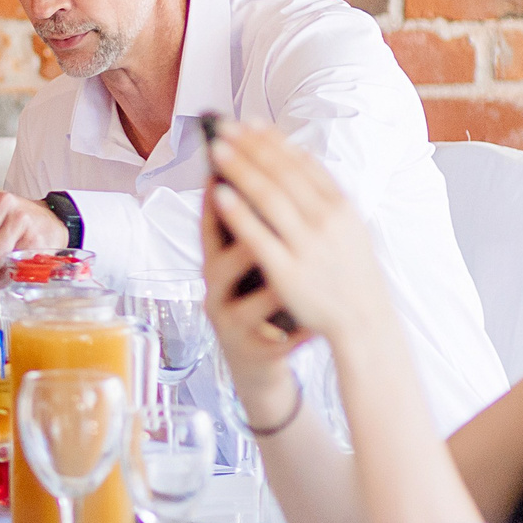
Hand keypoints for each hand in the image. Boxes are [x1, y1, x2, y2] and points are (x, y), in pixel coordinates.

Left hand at [201, 122, 393, 352]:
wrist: (365, 322)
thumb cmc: (350, 274)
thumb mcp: (349, 228)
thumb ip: (324, 197)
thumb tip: (294, 159)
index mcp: (342, 207)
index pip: (303, 164)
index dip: (274, 141)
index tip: (250, 122)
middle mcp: (327, 221)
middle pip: (282, 174)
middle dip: (250, 146)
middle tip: (223, 126)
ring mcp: (308, 245)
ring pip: (268, 197)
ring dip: (240, 168)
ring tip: (216, 148)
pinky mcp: (288, 271)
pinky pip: (258, 236)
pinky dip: (238, 212)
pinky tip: (218, 193)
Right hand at [201, 182, 302, 416]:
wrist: (260, 351)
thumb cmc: (261, 296)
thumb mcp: (252, 261)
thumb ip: (257, 227)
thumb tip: (271, 171)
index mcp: (217, 265)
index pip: (210, 230)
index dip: (213, 202)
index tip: (222, 172)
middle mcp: (216, 292)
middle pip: (219, 264)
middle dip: (241, 239)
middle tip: (262, 210)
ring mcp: (231, 321)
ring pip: (246, 304)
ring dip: (271, 289)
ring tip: (290, 268)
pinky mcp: (252, 348)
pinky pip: (273, 336)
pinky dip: (294, 326)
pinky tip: (312, 318)